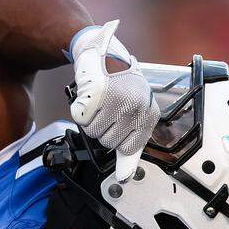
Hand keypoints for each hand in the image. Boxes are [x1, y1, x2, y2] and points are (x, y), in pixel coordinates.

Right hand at [69, 20, 159, 181]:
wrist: (103, 52)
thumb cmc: (119, 86)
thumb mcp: (132, 114)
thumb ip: (129, 147)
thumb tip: (124, 177)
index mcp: (149, 113)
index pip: (130, 148)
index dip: (118, 138)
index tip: (117, 123)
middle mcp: (136, 105)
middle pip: (108, 142)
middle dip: (102, 128)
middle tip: (106, 109)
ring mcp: (118, 98)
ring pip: (93, 132)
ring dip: (90, 119)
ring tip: (98, 102)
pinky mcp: (99, 91)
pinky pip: (81, 118)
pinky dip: (79, 109)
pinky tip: (89, 96)